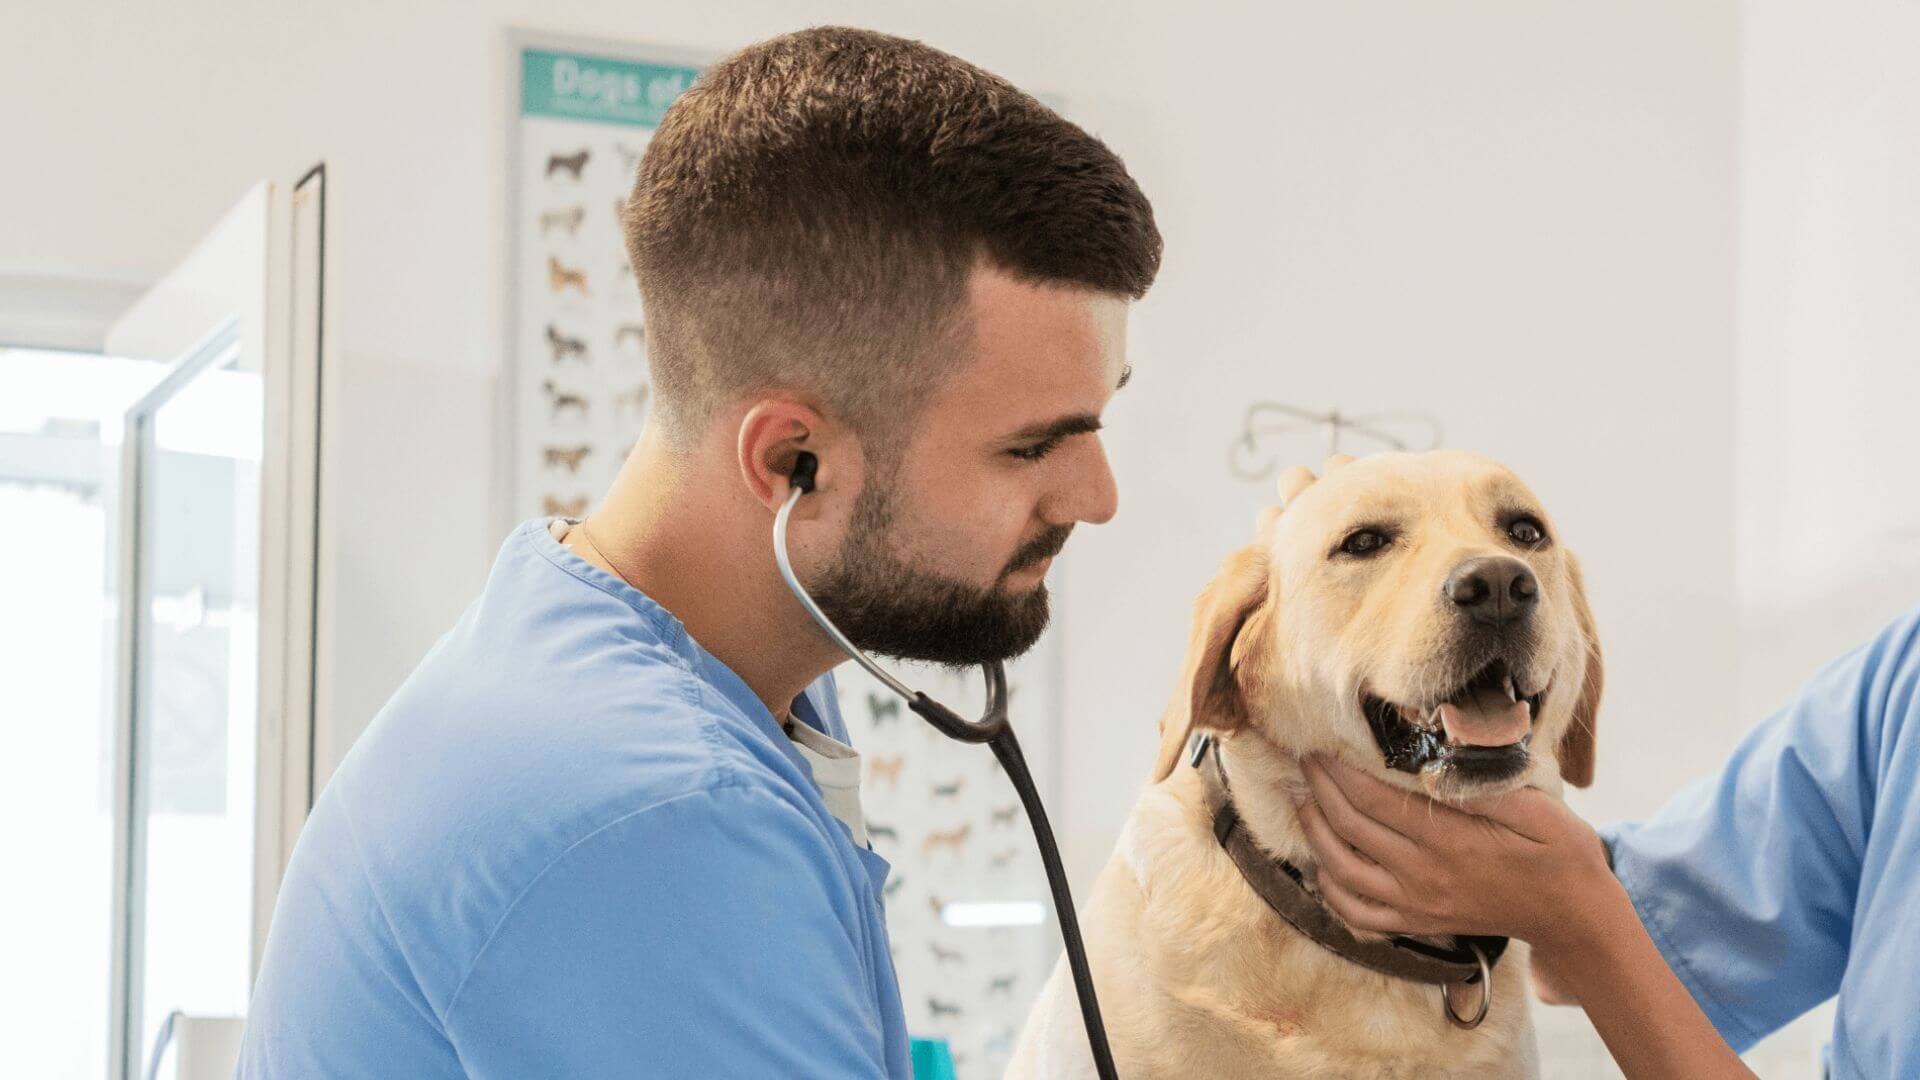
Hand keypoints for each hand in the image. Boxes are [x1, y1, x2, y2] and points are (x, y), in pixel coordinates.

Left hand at [1293, 755, 1616, 955]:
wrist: (1573, 915)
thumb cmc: (1560, 854)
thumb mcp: (1540, 810)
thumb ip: (1486, 788)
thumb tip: (1438, 760)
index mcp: (1451, 840)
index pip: (1375, 799)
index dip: (1340, 770)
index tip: (1321, 744)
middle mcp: (1425, 875)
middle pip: (1350, 827)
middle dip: (1320, 788)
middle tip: (1306, 759)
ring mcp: (1417, 904)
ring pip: (1341, 869)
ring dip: (1314, 832)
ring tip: (1304, 800)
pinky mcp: (1417, 923)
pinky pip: (1357, 914)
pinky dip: (1330, 888)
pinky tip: (1323, 861)